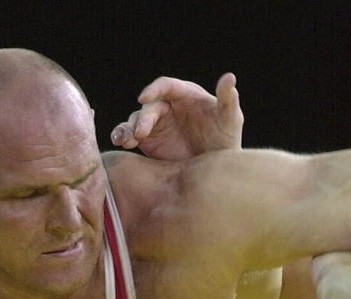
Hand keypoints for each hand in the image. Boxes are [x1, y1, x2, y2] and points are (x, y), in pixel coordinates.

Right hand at [110, 72, 241, 158]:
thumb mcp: (231, 121)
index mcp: (185, 95)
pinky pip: (131, 134)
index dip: (154, 89)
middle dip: (142, 119)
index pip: (166, 86)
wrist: (216, 170)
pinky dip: (123, 136)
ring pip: (136, 120)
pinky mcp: (149, 140)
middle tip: (140, 134)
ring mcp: (157, 123)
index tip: (143, 97)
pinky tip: (119, 143)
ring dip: (128, 129)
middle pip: (149, 107)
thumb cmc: (226, 140)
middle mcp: (168, 106)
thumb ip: (228, 100)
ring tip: (125, 142)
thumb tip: (230, 77)